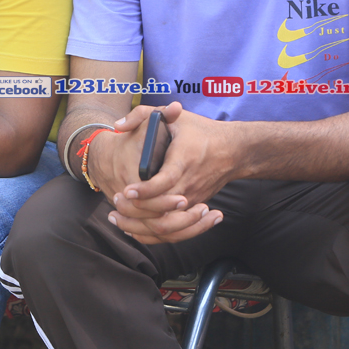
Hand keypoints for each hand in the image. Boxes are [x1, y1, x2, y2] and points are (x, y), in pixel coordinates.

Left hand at [100, 103, 228, 243]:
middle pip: (162, 210)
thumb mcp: (175, 116)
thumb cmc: (201, 131)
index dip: (145, 190)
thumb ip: (144, 115)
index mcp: (184, 160)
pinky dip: (151, 233)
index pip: (164, 182)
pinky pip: (173, 229)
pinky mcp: (193, 207)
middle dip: (135, 210)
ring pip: (166, 225)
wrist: (234, 150)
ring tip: (116, 217)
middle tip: (114, 201)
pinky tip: (131, 227)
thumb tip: (118, 125)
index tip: (126, 190)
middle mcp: (189, 184)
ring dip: (139, 225)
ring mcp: (192, 199)